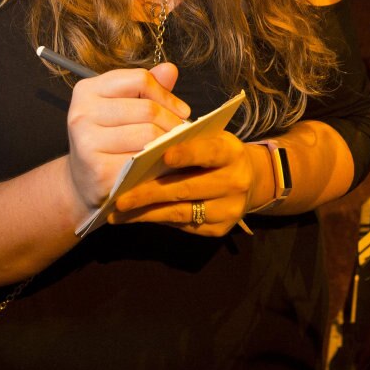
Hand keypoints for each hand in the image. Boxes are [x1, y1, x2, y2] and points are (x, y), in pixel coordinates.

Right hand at [65, 63, 190, 214]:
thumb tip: (170, 69)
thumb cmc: (108, 139)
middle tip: (182, 133)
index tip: (181, 110)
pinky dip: (158, 162)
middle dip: (173, 122)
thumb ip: (146, 88)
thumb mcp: (122, 106)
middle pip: (147, 109)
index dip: (166, 95)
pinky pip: (143, 160)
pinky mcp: (99, 170)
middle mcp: (82, 113)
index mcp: (87, 89)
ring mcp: (87, 142)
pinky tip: (161, 163)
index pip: (139, 79)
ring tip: (173, 146)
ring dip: (168, 142)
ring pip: (148, 134)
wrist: (84, 181)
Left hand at [108, 133, 259, 235]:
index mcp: (232, 153)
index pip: (209, 152)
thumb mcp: (212, 140)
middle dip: (150, 193)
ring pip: (180, 211)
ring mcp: (228, 209)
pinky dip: (156, 219)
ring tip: (118, 212)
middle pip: (188, 188)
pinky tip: (134, 217)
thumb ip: (188, 144)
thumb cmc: (219, 154)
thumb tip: (146, 153)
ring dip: (146, 212)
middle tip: (120, 198)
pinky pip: (182, 224)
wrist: (251, 180)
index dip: (188, 154)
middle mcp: (234, 182)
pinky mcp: (218, 229)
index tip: (164, 155)